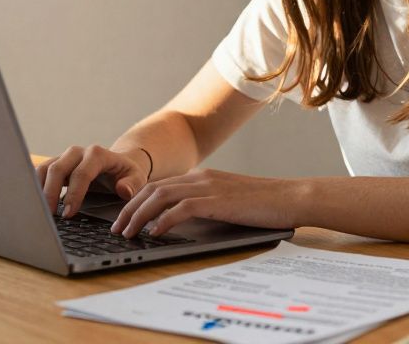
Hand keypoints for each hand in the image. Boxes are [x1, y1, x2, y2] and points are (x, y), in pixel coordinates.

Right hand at [35, 144, 149, 217]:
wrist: (120, 164)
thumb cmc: (127, 174)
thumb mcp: (137, 178)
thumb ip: (132, 185)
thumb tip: (123, 190)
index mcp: (98, 154)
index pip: (82, 173)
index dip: (74, 193)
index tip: (69, 213)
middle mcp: (78, 152)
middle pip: (58, 168)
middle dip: (51, 193)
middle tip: (51, 216)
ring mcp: (65, 157)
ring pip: (45, 169)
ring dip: (39, 190)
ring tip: (41, 212)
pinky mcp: (57, 164)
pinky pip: (41, 172)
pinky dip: (36, 187)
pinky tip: (37, 204)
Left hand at [110, 169, 304, 237]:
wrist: (292, 197)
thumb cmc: (264, 204)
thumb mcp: (229, 201)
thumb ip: (206, 203)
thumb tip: (182, 220)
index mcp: (202, 176)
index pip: (159, 186)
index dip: (137, 201)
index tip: (124, 217)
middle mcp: (200, 177)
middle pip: (152, 189)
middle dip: (129, 209)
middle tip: (116, 228)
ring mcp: (208, 186)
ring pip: (160, 197)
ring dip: (139, 215)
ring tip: (127, 233)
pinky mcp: (216, 200)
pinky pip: (180, 208)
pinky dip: (163, 220)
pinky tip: (154, 232)